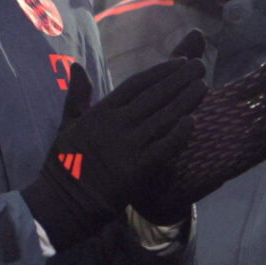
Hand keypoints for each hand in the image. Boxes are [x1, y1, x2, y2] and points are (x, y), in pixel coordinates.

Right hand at [21, 55, 204, 251]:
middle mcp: (114, 125)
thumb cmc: (64, 164)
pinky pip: (163, 148)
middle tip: (200, 68)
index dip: (161, 71)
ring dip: (185, 102)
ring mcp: (126, 147)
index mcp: (99, 112)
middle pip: (154, 96)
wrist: (62, 203)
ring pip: (162, 118)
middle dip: (180, 80)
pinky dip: (178, 134)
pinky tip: (193, 121)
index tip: (181, 62)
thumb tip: (76, 65)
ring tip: (203, 87)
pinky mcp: (135, 171)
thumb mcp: (67, 124)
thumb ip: (77, 95)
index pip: (136, 84)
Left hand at [136, 40, 265, 222]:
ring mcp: (242, 140)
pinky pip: (259, 149)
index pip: (262, 80)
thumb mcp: (174, 88)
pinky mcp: (236, 161)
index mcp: (232, 100)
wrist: (153, 169)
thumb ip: (184, 61)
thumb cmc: (167, 127)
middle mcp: (242, 119)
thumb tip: (197, 31)